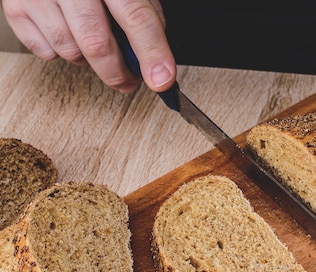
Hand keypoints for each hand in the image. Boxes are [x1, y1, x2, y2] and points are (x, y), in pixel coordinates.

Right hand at [2, 0, 175, 92]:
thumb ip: (143, 8)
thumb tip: (153, 51)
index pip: (135, 15)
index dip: (152, 51)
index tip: (162, 79)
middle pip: (97, 43)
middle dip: (118, 73)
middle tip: (131, 81)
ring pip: (70, 51)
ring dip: (89, 62)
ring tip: (96, 50)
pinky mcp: (15, 6)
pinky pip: (43, 50)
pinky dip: (60, 53)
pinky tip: (68, 35)